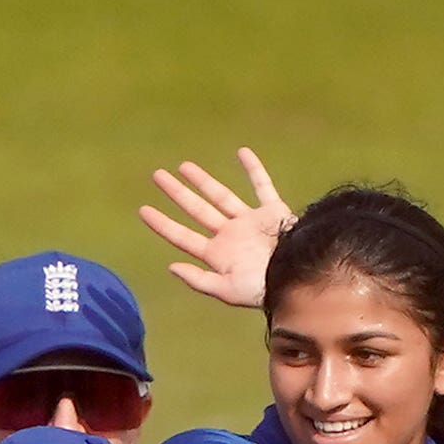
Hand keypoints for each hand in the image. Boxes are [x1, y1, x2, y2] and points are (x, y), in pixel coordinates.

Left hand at [140, 148, 292, 308]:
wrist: (300, 280)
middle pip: (197, 210)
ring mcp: (250, 222)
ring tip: (184, 166)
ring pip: (222, 196)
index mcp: (217, 255)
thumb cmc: (264, 290)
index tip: (143, 210)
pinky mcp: (273, 212)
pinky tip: (242, 152)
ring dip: (203, 181)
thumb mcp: (228, 291)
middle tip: (157, 176)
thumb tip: (171, 266)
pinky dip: (254, 170)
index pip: (183, 237)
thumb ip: (200, 280)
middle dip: (177, 194)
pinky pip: (262, 186)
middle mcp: (230, 236)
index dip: (163, 224)